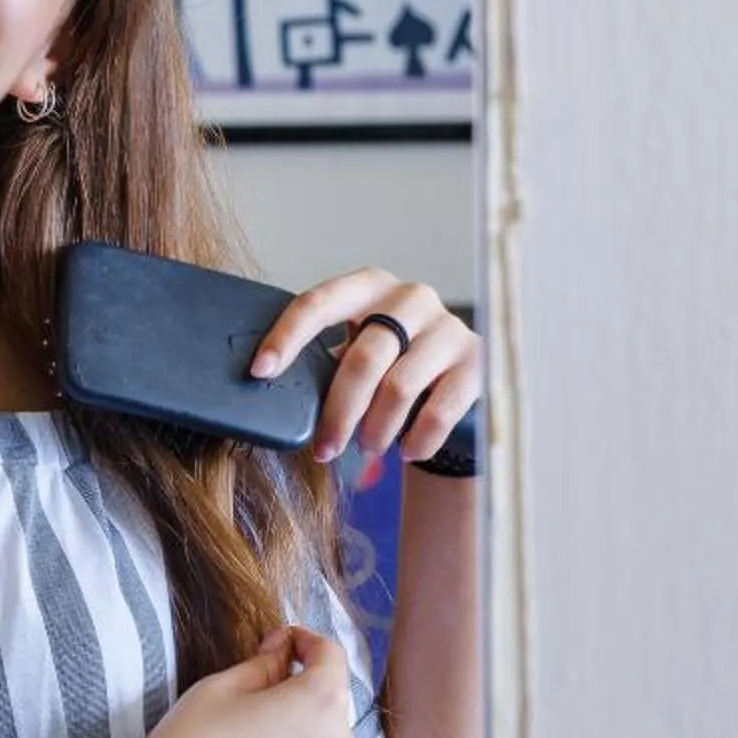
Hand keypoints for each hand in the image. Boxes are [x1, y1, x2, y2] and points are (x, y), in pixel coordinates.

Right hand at [91, 626, 355, 737]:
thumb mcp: (221, 686)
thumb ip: (265, 663)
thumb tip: (283, 650)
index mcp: (319, 701)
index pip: (331, 656)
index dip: (305, 642)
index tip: (280, 645)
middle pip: (333, 705)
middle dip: (304, 692)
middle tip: (261, 696)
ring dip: (305, 737)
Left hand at [248, 267, 480, 468]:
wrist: (454, 373)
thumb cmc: (388, 358)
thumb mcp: (353, 345)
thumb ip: (321, 358)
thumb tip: (267, 392)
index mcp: (367, 286)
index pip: (318, 304)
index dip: (286, 337)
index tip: (259, 371)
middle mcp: (410, 297)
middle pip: (363, 359)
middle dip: (339, 411)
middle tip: (323, 449)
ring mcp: (448, 327)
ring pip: (399, 387)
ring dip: (377, 429)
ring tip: (365, 449)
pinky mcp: (477, 360)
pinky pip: (441, 409)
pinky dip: (419, 438)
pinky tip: (406, 452)